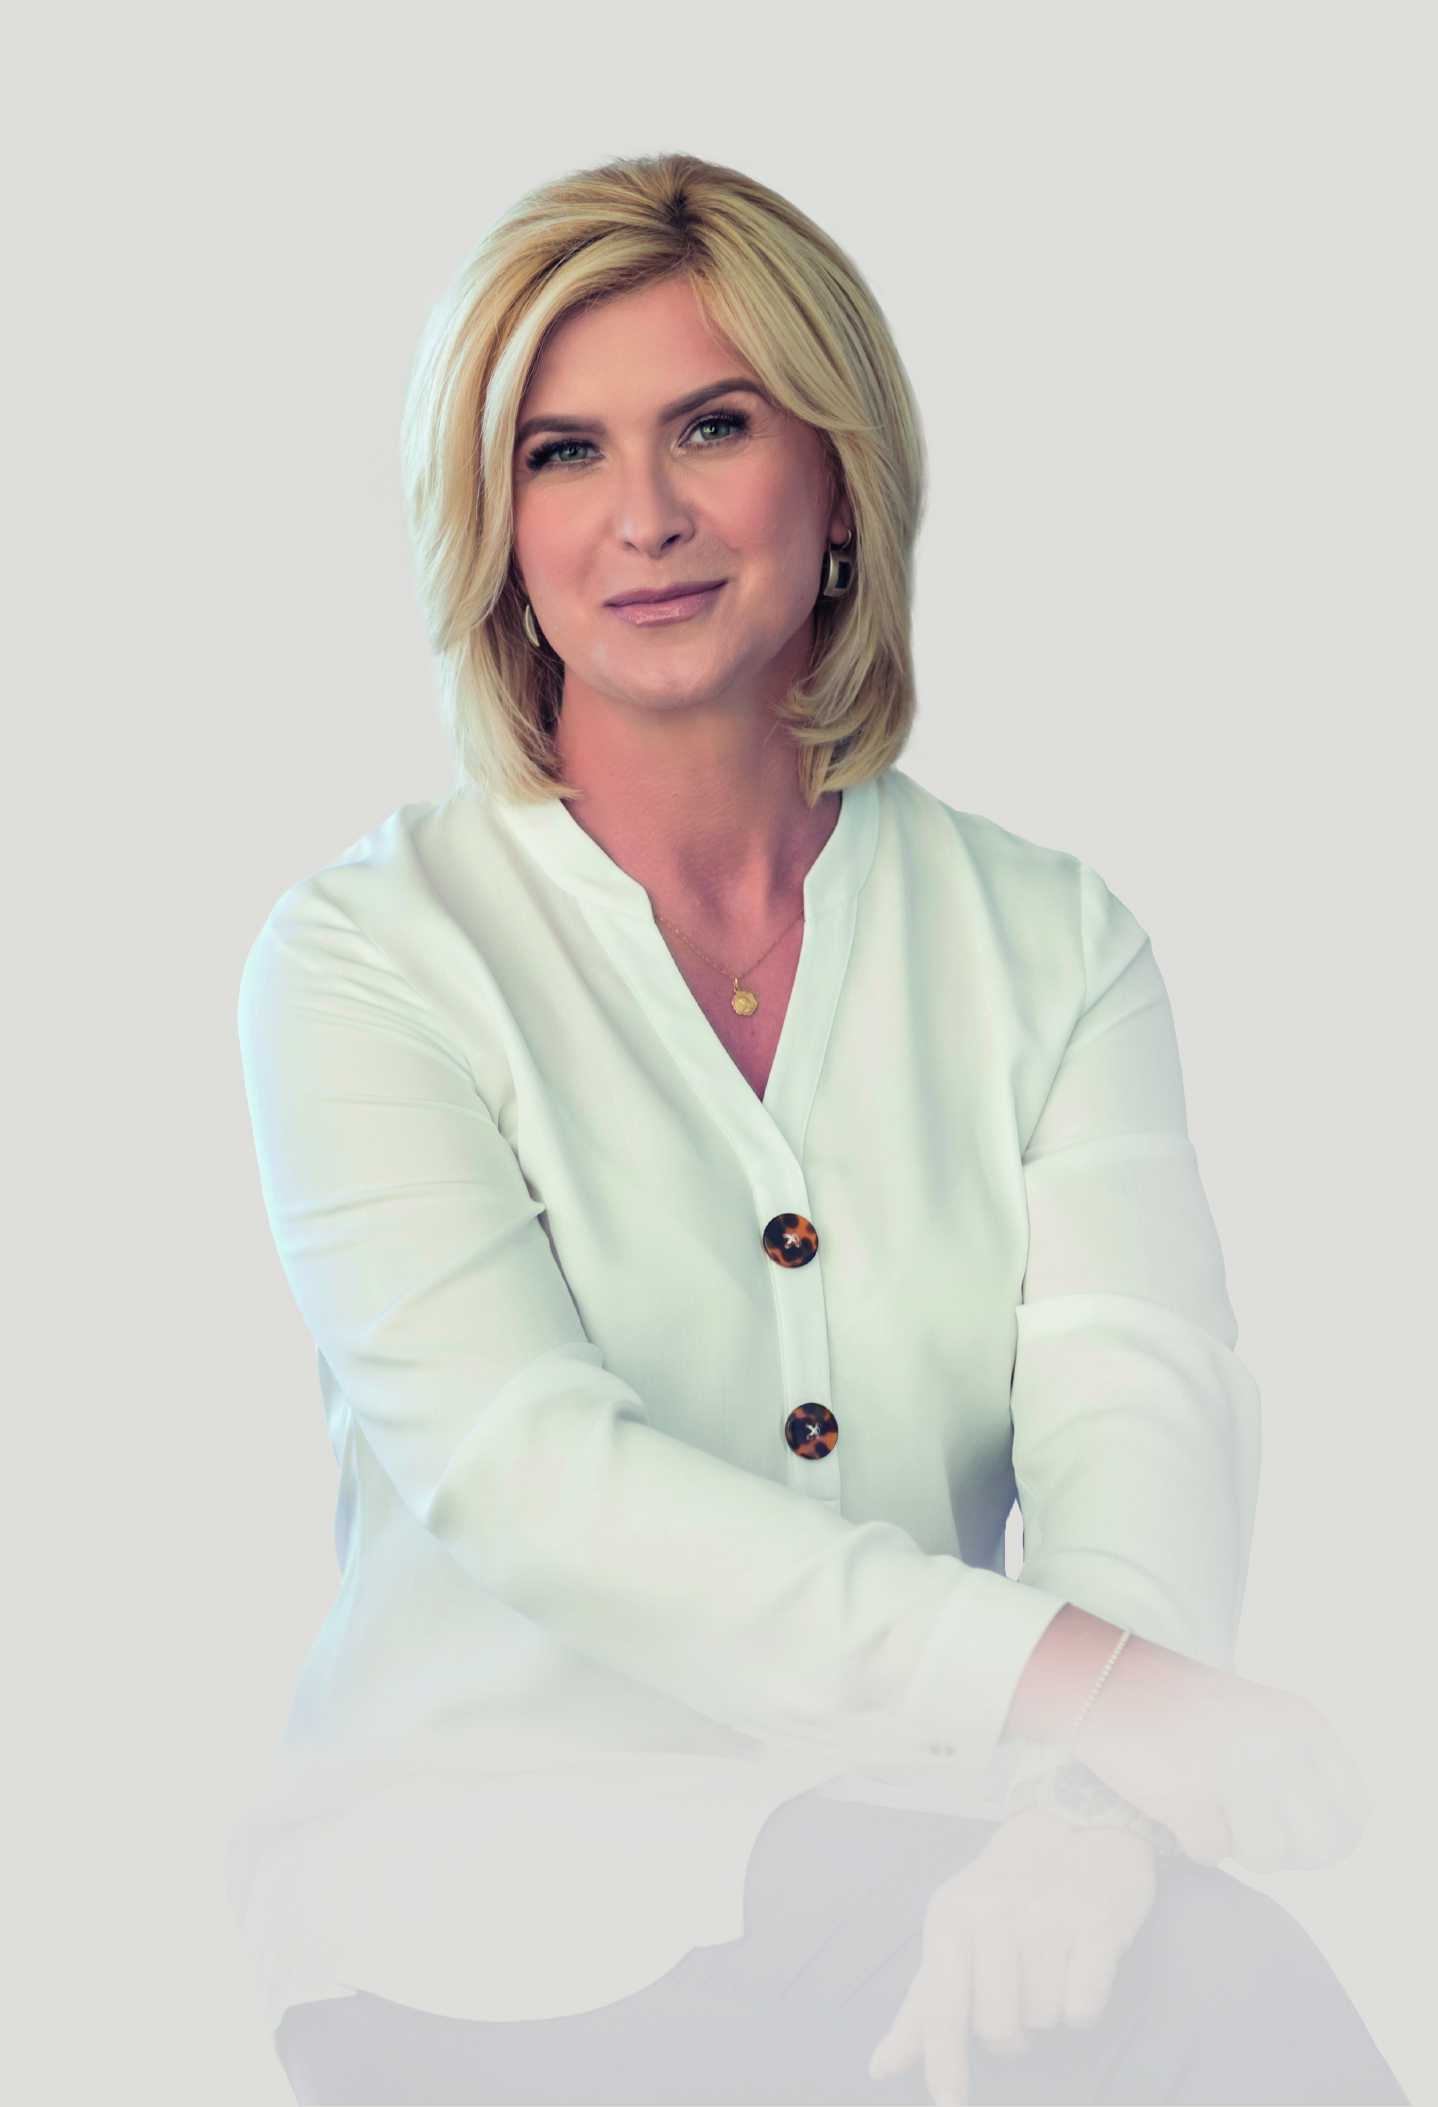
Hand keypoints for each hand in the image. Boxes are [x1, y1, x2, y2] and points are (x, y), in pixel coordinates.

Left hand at [867, 1808, 1157, 2106]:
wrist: (1076, 1822)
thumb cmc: (1007, 1895)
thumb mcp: (954, 1935)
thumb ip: (922, 2005)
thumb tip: (881, 2068)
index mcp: (950, 1918)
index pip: (941, 2004)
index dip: (943, 2060)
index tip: (949, 2102)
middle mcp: (993, 1913)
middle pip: (995, 2025)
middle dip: (1010, 2032)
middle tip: (1019, 1997)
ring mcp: (1045, 1916)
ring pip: (1043, 2019)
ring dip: (1048, 2009)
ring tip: (1051, 1966)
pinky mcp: (1096, 1922)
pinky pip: (1084, 2006)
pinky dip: (1084, 2004)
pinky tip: (1081, 1966)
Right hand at [1075, 1643, 1373, 1873]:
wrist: (1104, 1678)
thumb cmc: (1181, 1706)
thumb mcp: (1261, 1720)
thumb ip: (1297, 1771)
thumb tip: (1322, 1847)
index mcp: (1303, 1723)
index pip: (1354, 1812)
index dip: (1330, 1840)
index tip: (1297, 1839)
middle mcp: (1279, 1743)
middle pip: (1320, 1845)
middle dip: (1287, 1853)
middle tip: (1251, 1833)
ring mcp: (1236, 1768)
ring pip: (1268, 1856)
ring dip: (1237, 1845)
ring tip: (1210, 1809)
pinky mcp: (1190, 1793)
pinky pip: (1211, 1853)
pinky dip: (1191, 1838)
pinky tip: (1173, 1801)